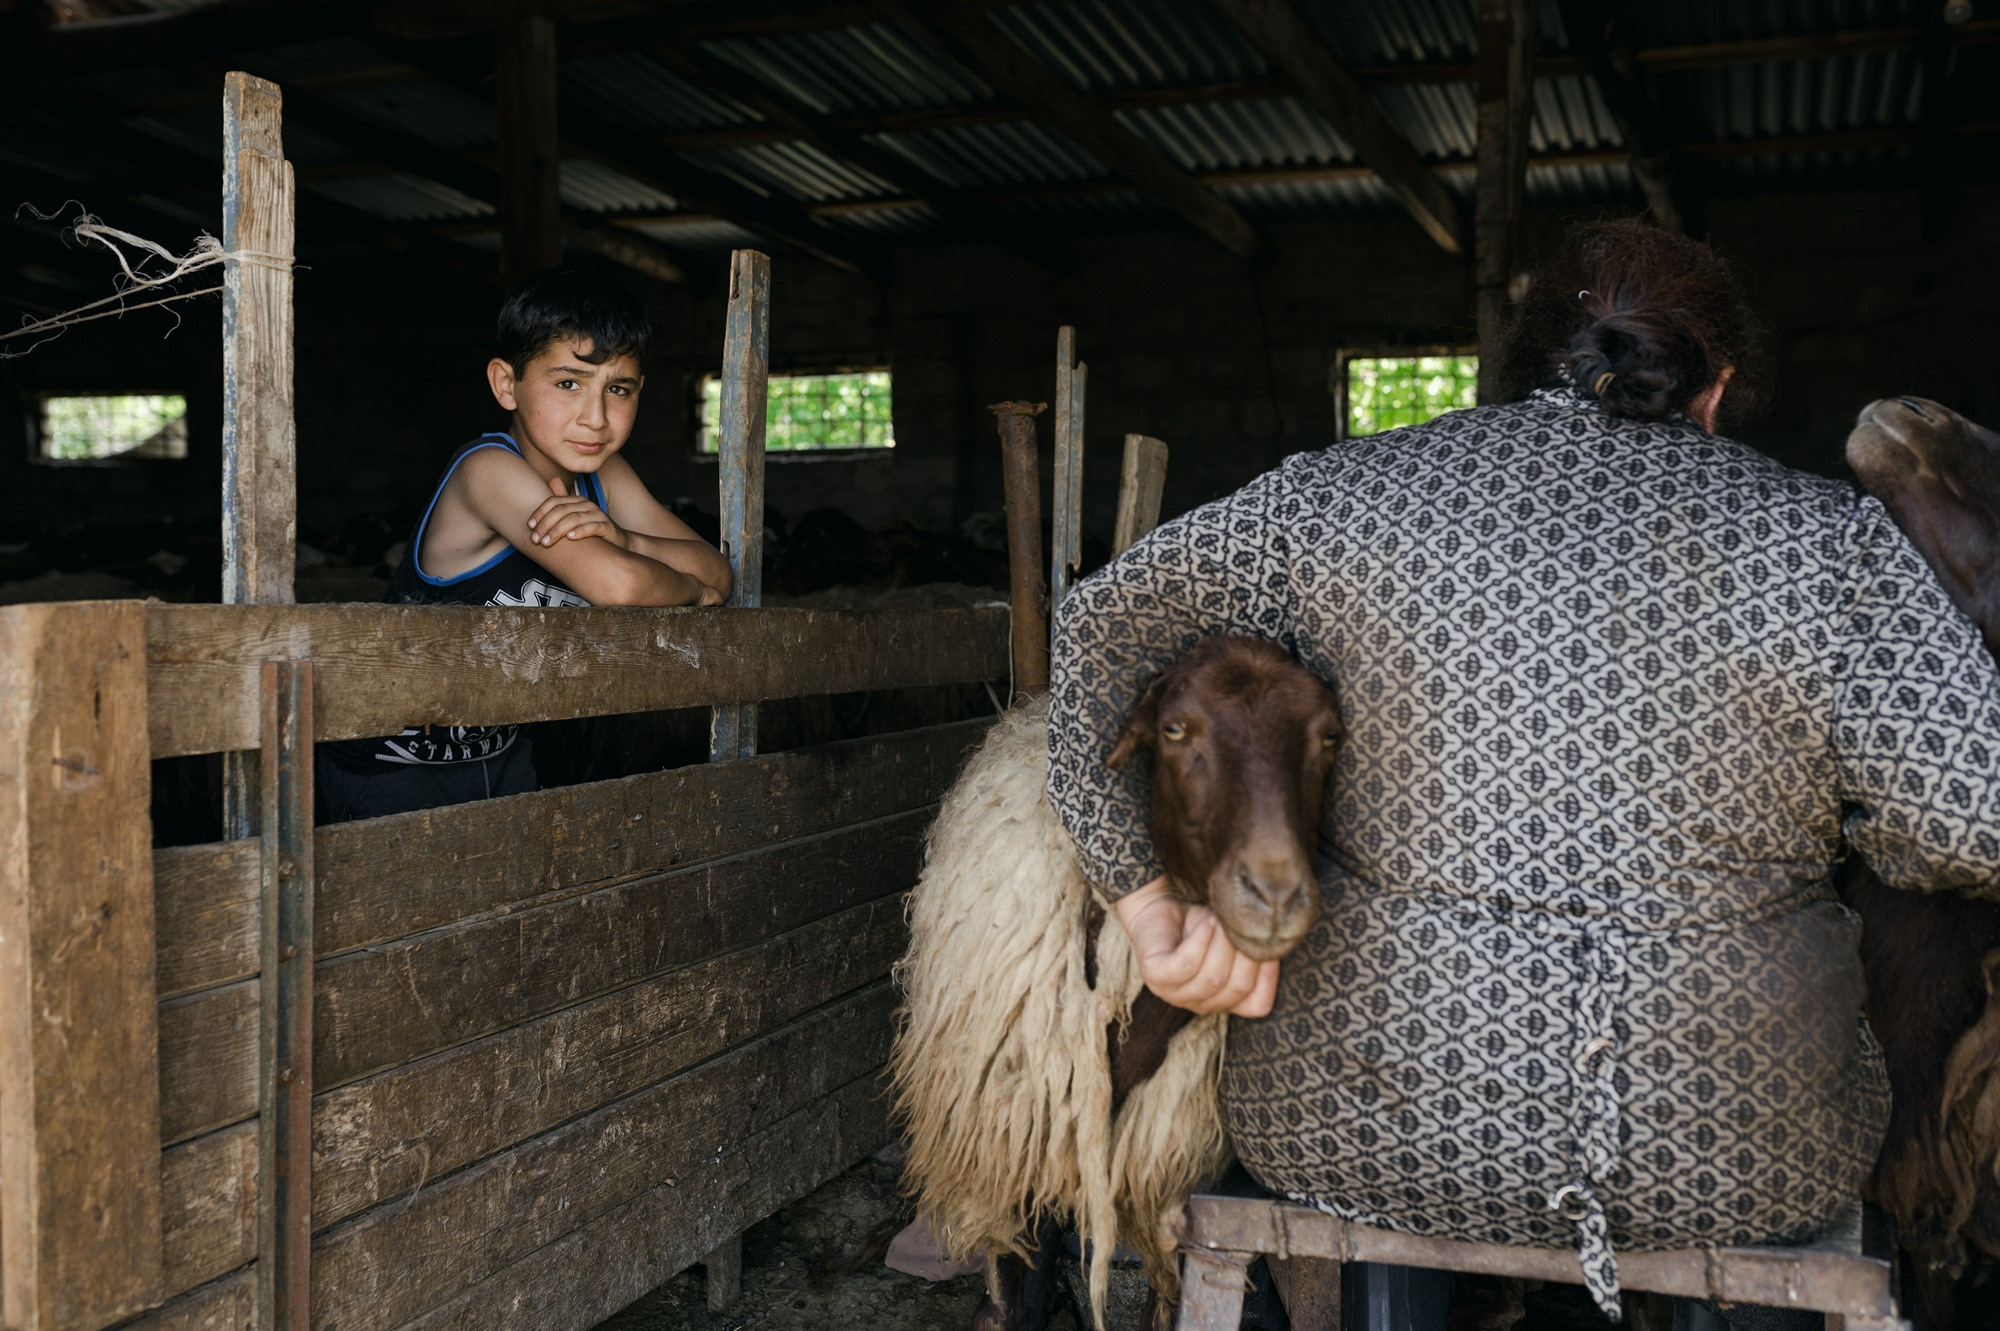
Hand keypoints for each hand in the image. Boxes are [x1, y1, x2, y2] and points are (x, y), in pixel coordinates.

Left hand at [527, 474, 626, 547]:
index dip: (540, 513)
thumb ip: (563, 501)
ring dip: (558, 531)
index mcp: (577, 500)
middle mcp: (587, 504)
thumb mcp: (575, 516)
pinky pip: (593, 527)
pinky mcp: (608, 527)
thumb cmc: (592, 529)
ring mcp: (598, 515)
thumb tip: (552, 479)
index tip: (529, 527)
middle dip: (545, 525)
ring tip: (547, 542)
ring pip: (574, 519)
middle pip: (561, 511)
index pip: (554, 502)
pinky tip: (570, 538)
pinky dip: (581, 531)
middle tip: (535, 539)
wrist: (618, 541)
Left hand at [1113, 877, 1279, 1016]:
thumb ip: (1254, 948)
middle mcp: (1202, 1004)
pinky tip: (1207, 922)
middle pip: (1237, 989)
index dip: (1269, 976)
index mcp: (1225, 1002)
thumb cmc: (1203, 924)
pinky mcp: (1155, 977)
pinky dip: (1201, 942)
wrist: (1161, 906)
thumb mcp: (1235, 938)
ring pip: (1212, 978)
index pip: (1258, 1005)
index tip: (1270, 945)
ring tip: (1224, 919)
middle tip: (1246, 923)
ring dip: (1223, 945)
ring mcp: (1175, 995)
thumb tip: (1279, 944)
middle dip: (1246, 954)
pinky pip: (1186, 966)